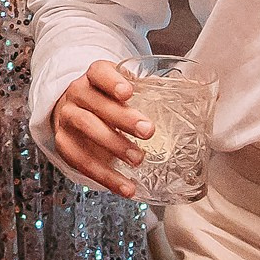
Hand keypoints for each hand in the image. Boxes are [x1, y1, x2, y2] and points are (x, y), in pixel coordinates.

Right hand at [49, 59, 153, 197]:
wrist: (71, 111)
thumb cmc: (105, 100)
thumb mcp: (121, 89)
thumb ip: (146, 91)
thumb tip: (196, 95)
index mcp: (93, 77)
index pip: (99, 72)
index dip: (112, 81)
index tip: (128, 92)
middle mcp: (77, 94)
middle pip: (96, 104)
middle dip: (123, 118)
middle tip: (148, 131)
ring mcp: (67, 118)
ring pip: (87, 129)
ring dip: (114, 146)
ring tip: (138, 159)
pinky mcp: (63, 144)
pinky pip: (81, 161)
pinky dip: (105, 176)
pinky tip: (125, 187)